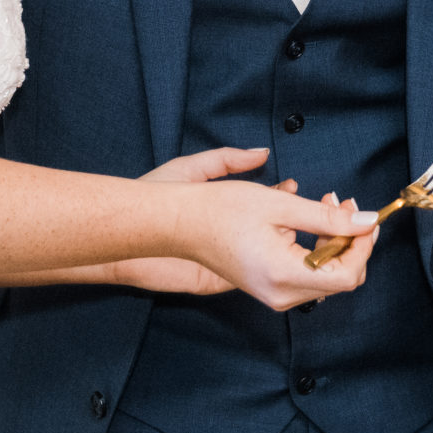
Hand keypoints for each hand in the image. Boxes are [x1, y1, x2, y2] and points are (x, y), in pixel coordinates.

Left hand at [108, 148, 280, 294]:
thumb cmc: (154, 197)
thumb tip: (261, 152)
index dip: (282, 196)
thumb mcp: (191, 168)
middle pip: (272, 230)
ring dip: (285, 243)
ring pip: (269, 255)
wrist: (129, 231)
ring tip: (295, 227)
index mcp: (226, 210)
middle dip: (291, 219)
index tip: (293, 186)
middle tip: (304, 209)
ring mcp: (229, 259)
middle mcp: (232, 236)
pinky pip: (254, 278)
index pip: (265, 204)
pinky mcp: (222, 280)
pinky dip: (269, 267)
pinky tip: (279, 251)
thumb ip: (226, 159)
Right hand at [172, 181, 378, 311]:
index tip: (366, 217)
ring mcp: (274, 295)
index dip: (364, 246)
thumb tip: (367, 221)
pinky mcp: (269, 288)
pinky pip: (307, 275)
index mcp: (285, 275)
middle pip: (340, 278)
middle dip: (350, 240)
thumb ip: (328, 217)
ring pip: (326, 276)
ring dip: (333, 241)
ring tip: (326, 204)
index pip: (348, 274)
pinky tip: (309, 221)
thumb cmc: (222, 210)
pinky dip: (317, 249)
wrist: (181, 224)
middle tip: (342, 203)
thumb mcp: (281, 205)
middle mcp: (281, 294)